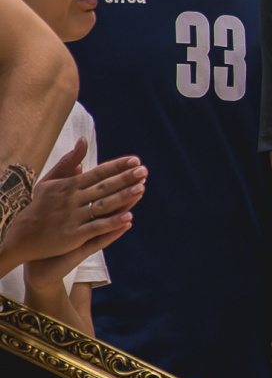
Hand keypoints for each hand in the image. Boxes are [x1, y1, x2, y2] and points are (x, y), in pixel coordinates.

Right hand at [4, 142, 140, 273]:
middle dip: (125, 178)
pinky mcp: (72, 236)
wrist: (21, 236)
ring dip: (123, 197)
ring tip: (142, 188)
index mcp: (68, 186)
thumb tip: (83, 141)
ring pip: (102, 206)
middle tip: (144, 171)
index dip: (117, 166)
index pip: (97, 173)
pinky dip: (112, 223)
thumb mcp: (49, 182)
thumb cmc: (39, 206)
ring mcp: (72, 218)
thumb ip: (67, 162)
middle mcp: (71, 200)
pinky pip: (96, 228)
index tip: (135, 160)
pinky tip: (129, 218)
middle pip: (103, 187)